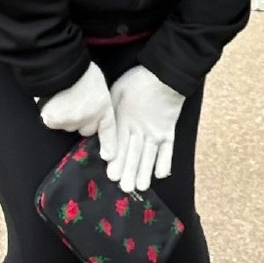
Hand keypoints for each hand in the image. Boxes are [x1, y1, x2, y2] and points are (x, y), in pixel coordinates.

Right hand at [37, 63, 118, 162]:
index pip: (108, 130)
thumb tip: (93, 118)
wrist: (63, 67)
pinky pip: (53, 122)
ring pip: (69, 127)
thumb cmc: (82, 73)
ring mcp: (71, 121)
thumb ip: (97, 104)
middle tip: (77, 105)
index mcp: (103, 107)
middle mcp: (89, 118)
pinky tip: (53, 102)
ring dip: (67, 118)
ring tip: (65, 100)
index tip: (108, 157)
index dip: (109, 145)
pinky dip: (52, 115)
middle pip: (86, 130)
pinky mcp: (54, 121)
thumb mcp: (98, 88)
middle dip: (82, 122)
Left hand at [105, 66, 185, 193]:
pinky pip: (169, 149)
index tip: (112, 175)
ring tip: (141, 187)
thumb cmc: (136, 83)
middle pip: (135, 153)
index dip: (117, 160)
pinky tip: (161, 174)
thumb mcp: (114, 94)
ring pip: (150, 155)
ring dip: (146, 171)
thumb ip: (108, 113)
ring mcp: (156, 131)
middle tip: (125, 188)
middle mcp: (141, 129)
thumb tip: (95, 127)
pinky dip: (166, 161)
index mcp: (126, 121)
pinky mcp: (169, 131)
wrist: (164, 74)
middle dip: (130, 171)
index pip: (121, 144)